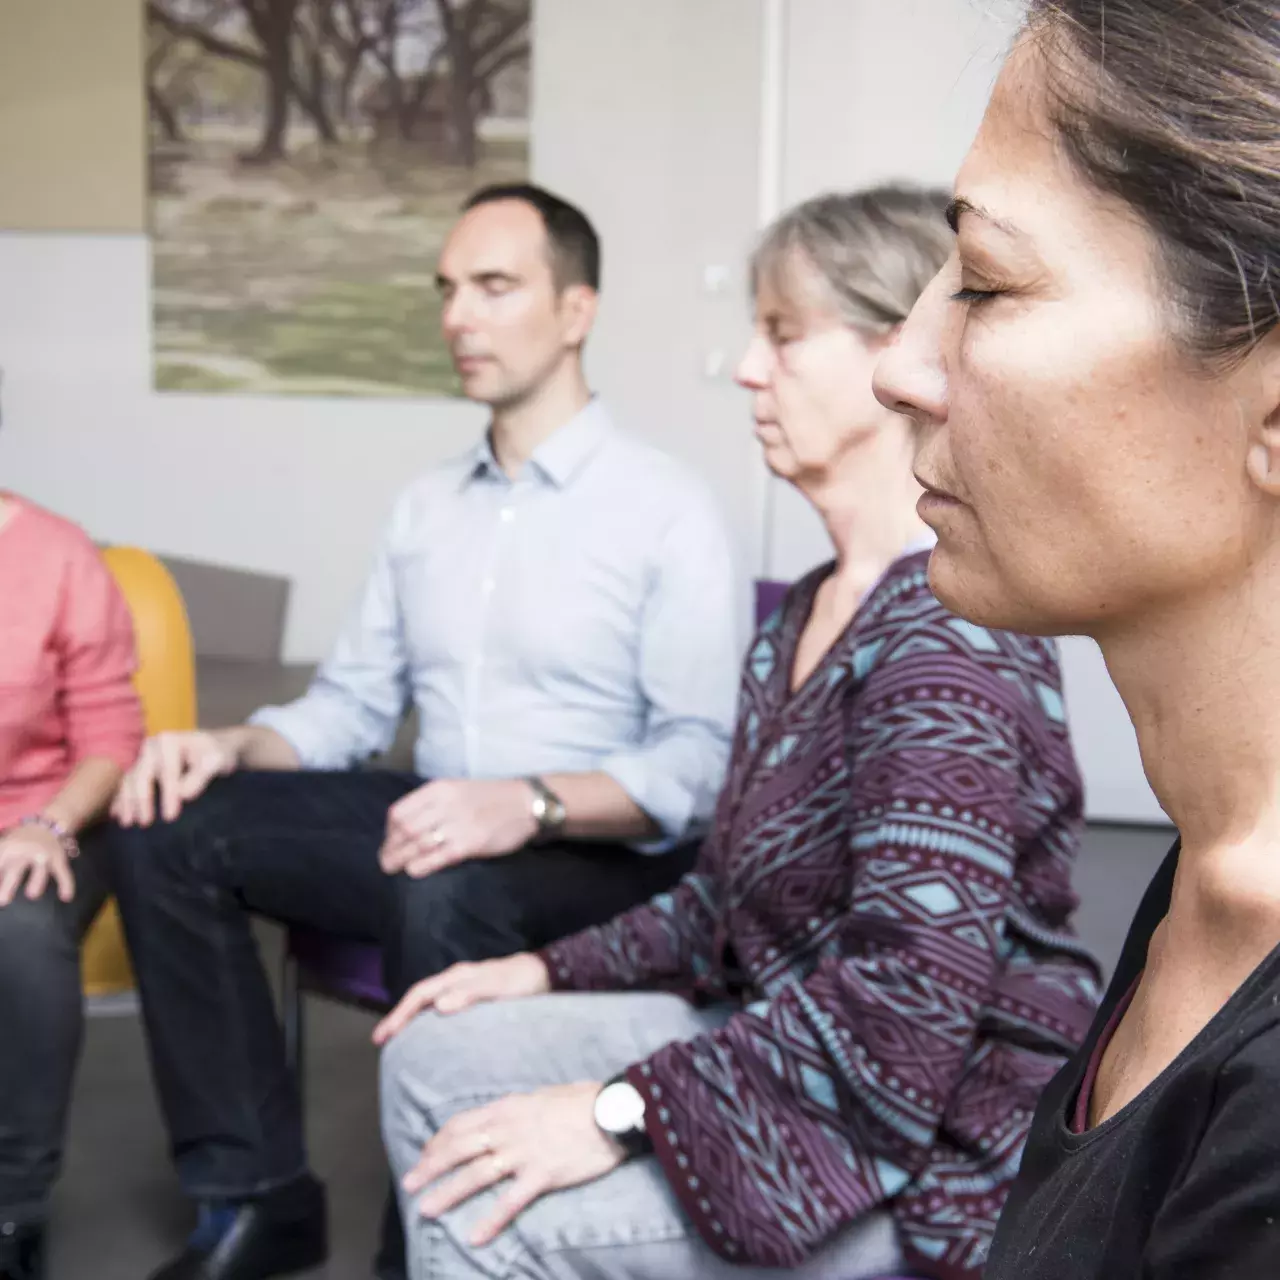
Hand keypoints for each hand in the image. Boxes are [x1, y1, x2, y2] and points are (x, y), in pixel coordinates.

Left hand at [0, 823, 74, 905]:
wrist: (46, 825)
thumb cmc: (20, 841)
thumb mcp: (4, 845)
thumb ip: (1, 860)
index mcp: (8, 849)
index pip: (0, 864)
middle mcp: (25, 852)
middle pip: (16, 868)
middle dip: (9, 884)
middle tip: (3, 901)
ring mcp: (44, 856)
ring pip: (40, 869)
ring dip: (37, 881)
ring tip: (32, 895)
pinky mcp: (59, 859)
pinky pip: (63, 872)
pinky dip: (66, 884)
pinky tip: (66, 897)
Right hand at [112, 729, 240, 826]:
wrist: (213, 748)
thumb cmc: (216, 754)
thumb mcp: (217, 760)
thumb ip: (202, 775)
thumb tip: (184, 795)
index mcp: (169, 742)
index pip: (168, 772)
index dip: (168, 795)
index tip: (170, 817)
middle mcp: (151, 748)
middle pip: (142, 776)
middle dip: (142, 801)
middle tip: (146, 824)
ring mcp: (142, 759)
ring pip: (129, 781)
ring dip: (127, 803)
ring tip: (128, 824)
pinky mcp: (139, 770)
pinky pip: (126, 786)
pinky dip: (121, 800)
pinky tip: (118, 816)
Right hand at [373, 953, 549, 1044]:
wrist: (543, 975)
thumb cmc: (519, 980)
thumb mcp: (496, 986)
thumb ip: (469, 993)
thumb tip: (438, 1006)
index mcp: (456, 977)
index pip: (419, 994)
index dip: (399, 1014)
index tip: (383, 1035)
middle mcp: (455, 982)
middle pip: (419, 999)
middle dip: (398, 1018)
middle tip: (380, 1041)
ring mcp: (463, 990)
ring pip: (428, 1004)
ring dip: (411, 1021)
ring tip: (398, 1042)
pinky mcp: (472, 1000)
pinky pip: (443, 1010)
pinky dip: (429, 1023)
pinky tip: (429, 1038)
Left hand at [378, 778, 539, 877]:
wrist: (526, 802)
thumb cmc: (492, 798)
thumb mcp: (458, 790)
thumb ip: (434, 804)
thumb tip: (407, 827)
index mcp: (439, 789)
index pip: (399, 811)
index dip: (389, 831)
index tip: (389, 842)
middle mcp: (445, 804)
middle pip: (404, 830)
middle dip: (390, 848)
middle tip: (385, 862)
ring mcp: (458, 824)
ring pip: (418, 844)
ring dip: (400, 859)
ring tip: (392, 869)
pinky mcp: (471, 842)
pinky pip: (438, 857)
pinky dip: (421, 866)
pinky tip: (414, 871)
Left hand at [402, 1082, 621, 1245]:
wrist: (612, 1109)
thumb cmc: (581, 1100)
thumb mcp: (541, 1096)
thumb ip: (517, 1110)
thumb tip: (501, 1120)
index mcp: (507, 1107)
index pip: (461, 1124)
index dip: (438, 1141)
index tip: (425, 1155)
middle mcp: (509, 1129)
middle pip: (460, 1148)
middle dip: (431, 1167)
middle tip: (409, 1184)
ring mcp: (524, 1152)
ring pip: (476, 1174)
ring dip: (449, 1193)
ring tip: (427, 1209)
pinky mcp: (543, 1174)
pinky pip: (511, 1201)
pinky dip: (491, 1220)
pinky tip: (475, 1237)